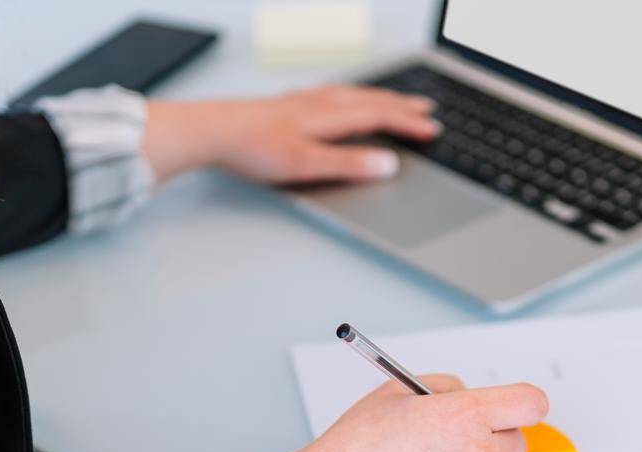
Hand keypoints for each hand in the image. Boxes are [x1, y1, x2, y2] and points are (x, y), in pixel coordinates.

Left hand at [142, 86, 439, 185]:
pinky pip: (329, 95)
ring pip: (350, 95)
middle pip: (369, 101)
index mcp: (327, 117)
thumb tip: (387, 165)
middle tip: (425, 109)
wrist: (210, 132)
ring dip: (377, 98)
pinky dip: (348, 96)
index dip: (407, 124)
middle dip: (400, 106)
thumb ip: (348, 165)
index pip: (378, 117)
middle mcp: (317, 104)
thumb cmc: (251, 148)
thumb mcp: (305, 164)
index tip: (432, 129)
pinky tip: (340, 101)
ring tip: (393, 100)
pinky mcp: (285, 107)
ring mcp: (300, 103)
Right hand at [249, 376, 548, 451]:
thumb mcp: (395, 393)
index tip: (511, 410)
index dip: (521, 403)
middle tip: (453, 443)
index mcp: (464, 416)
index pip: (531, 403)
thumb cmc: (354, 449)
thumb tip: (469, 394)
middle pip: (518, 443)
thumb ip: (443, 386)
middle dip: (493, 438)